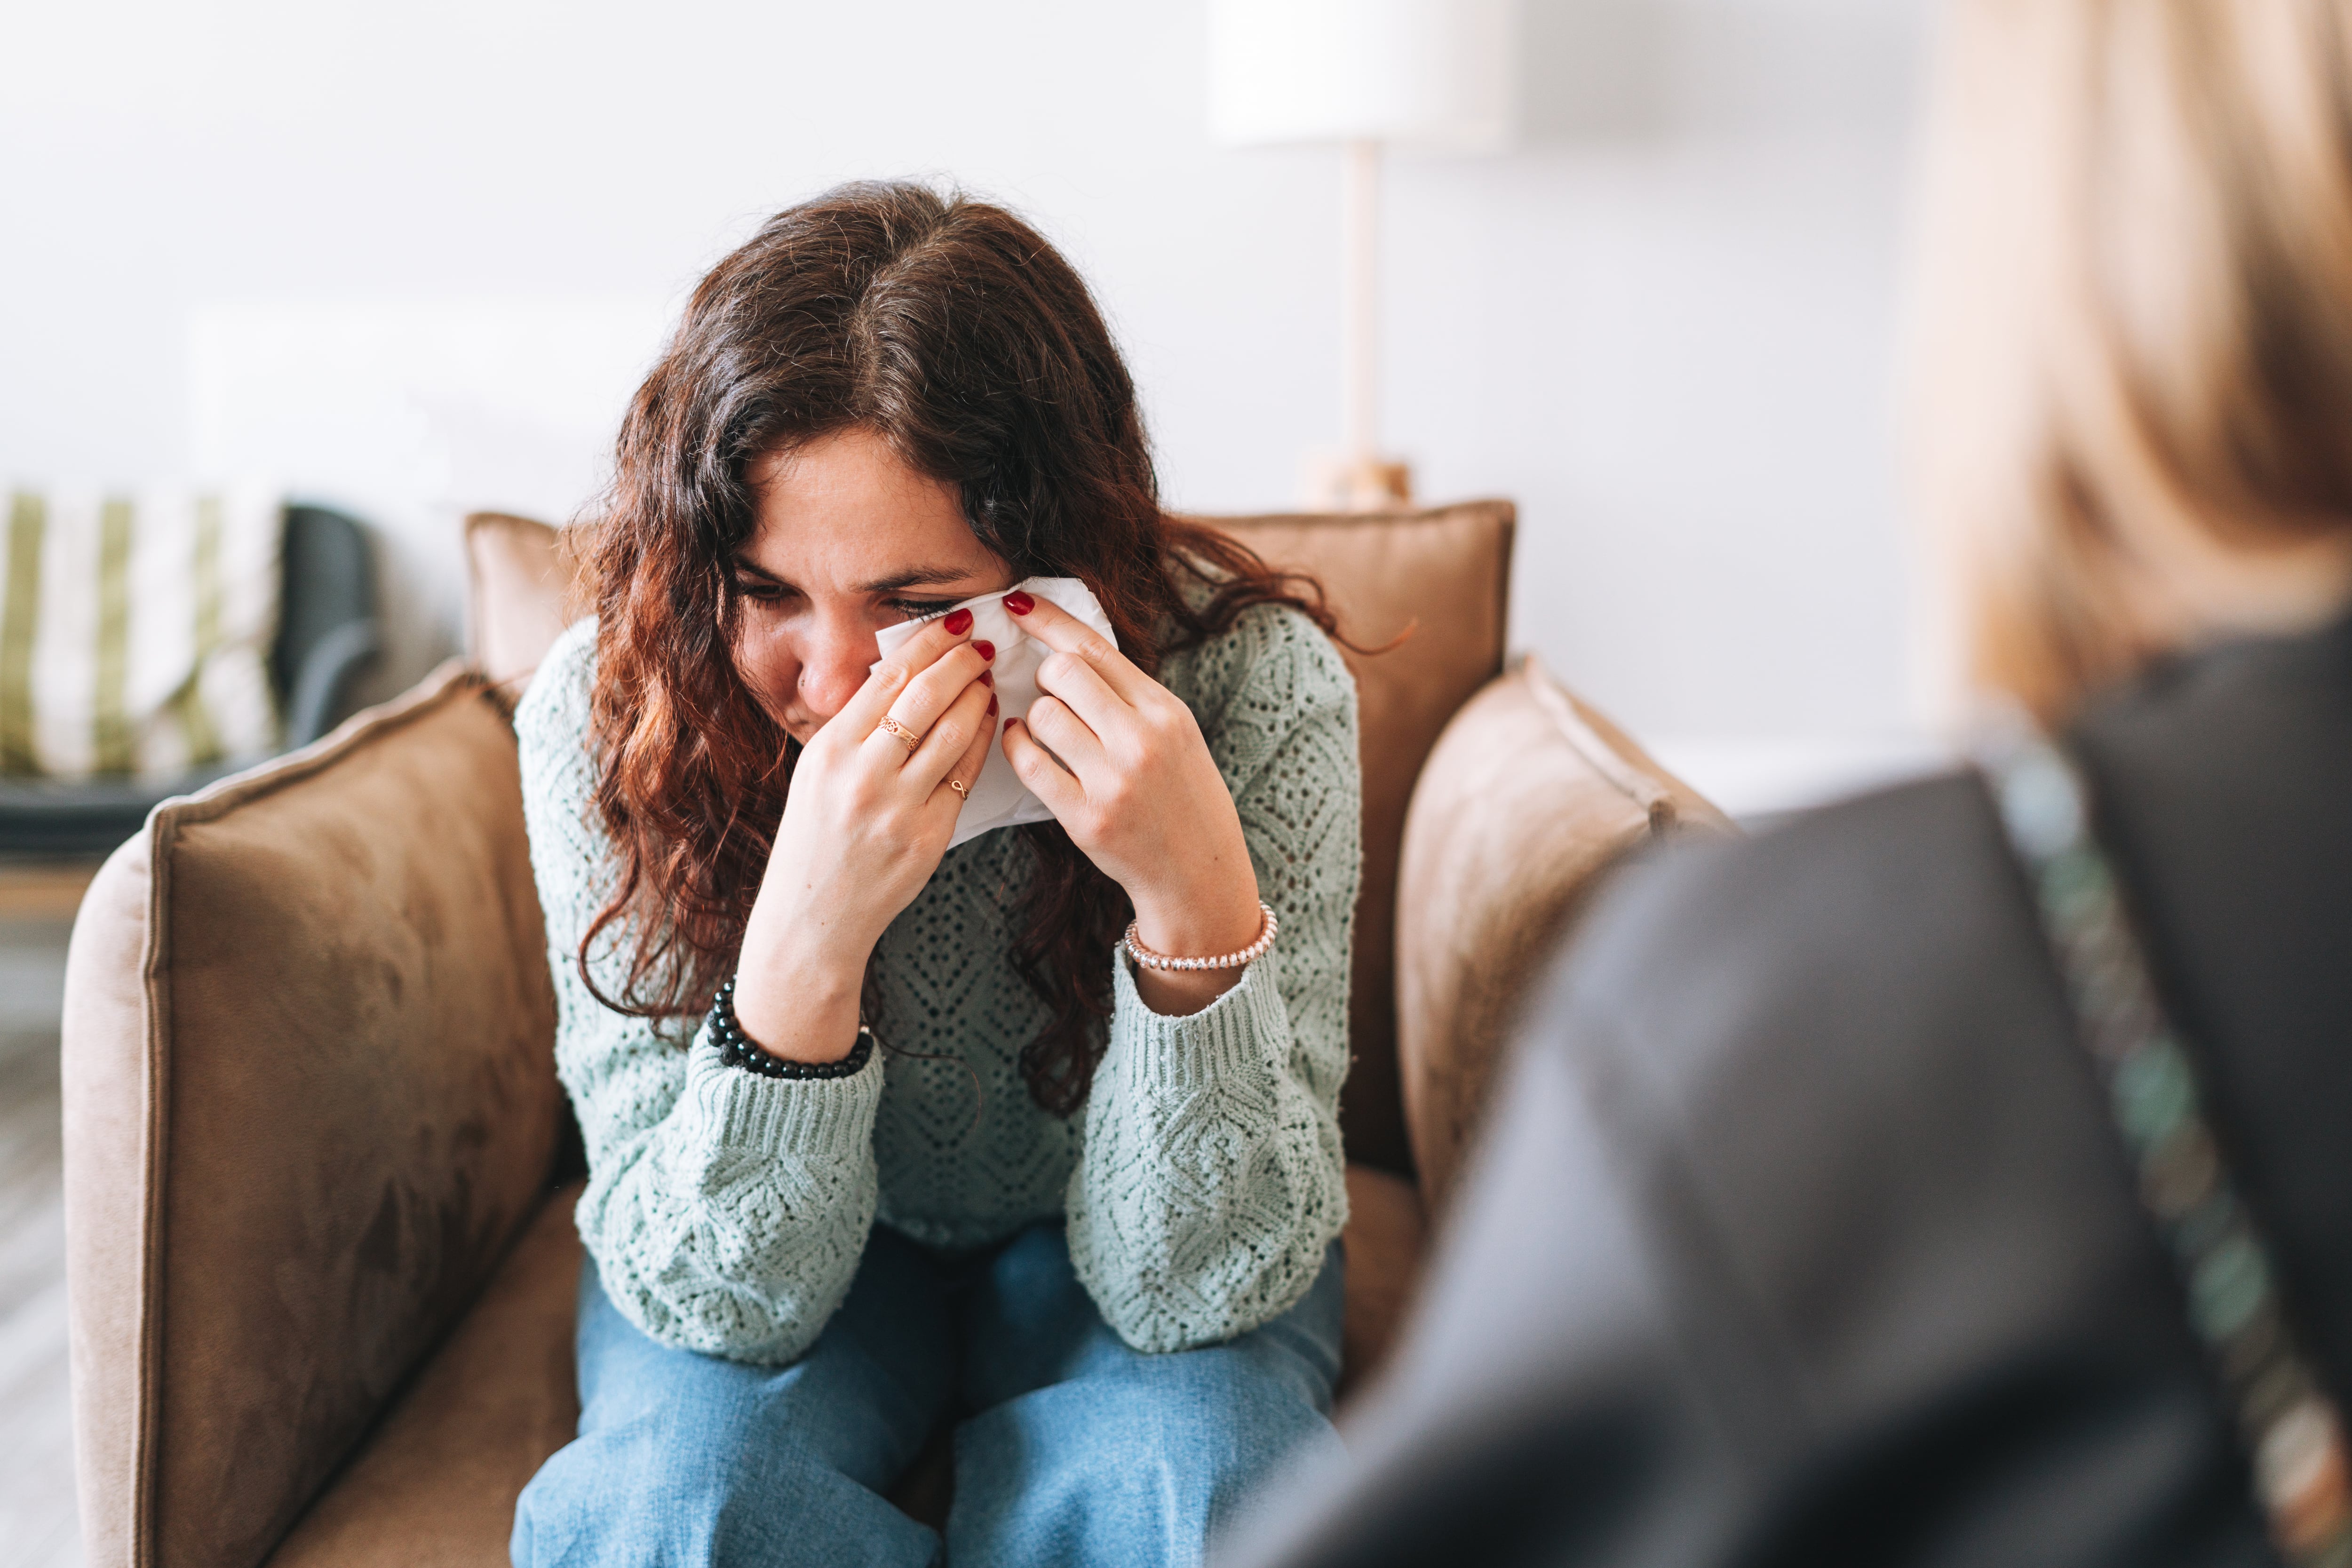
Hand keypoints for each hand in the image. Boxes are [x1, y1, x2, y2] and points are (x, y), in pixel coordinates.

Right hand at [733, 611, 997, 1059]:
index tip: (955, 624)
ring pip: (953, 733)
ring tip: (988, 679)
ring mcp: (897, 808)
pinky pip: (965, 777)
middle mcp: (863, 775)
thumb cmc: (815, 838)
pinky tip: (988, 723)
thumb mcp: (817, 771)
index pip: (889, 677)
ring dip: (978, 698)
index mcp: (830, 750)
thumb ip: (856, 726)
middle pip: (926, 697)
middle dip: (961, 662)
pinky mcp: (927, 837)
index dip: (929, 643)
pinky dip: (981, 742)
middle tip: (982, 646)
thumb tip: (902, 672)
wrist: (814, 915)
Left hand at [998, 591, 1263, 1014]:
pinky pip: (1030, 764)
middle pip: (1063, 672)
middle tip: (1052, 692)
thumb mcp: (1175, 733)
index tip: (1017, 601)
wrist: (1198, 874)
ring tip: (1046, 729)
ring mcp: (1113, 781)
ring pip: (1042, 715)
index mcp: (1166, 711)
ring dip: (1034, 716)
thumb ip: (1130, 695)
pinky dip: (1019, 748)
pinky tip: (1026, 746)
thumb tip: (1068, 648)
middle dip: (1046, 676)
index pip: (1095, 647)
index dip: (1048, 619)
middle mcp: (1142, 741)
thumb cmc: (1182, 796)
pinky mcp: (1085, 818)